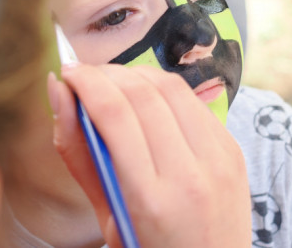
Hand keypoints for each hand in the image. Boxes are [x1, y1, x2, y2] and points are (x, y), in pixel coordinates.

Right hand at [47, 64, 250, 247]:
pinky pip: (194, 102)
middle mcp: (190, 175)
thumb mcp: (105, 218)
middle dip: (106, 73)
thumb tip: (58, 93)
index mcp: (150, 200)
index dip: (85, 82)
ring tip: (113, 84)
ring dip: (135, 74)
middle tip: (84, 76)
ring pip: (172, 88)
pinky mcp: (233, 150)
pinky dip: (164, 91)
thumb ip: (79, 154)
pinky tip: (147, 101)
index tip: (68, 74)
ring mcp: (219, 160)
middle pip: (143, 93)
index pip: (114, 114)